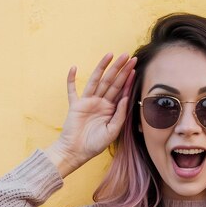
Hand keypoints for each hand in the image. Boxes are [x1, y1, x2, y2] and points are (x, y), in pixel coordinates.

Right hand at [47, 53, 135, 175]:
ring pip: (96, 81)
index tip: (134, 67)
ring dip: (102, 67)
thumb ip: (120, 114)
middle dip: (120, 69)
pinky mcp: (75, 105)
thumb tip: (126, 97)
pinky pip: (72, 90)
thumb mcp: (113, 131)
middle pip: (111, 82)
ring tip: (110, 55)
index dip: (127, 79)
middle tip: (128, 55)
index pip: (121, 90)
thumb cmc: (95, 144)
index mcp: (111, 109)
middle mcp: (100, 102)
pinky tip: (74, 68)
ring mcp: (87, 102)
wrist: (77, 152)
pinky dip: (71, 79)